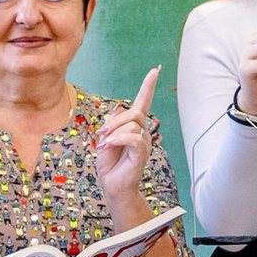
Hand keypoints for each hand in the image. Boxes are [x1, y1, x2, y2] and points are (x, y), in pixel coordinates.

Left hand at [94, 67, 160, 202]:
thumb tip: (118, 108)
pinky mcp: (141, 154)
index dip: (148, 86)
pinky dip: (119, 139)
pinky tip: (109, 146)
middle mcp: (142, 133)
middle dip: (114, 121)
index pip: (143, 102)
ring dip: (114, 132)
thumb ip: (113, 124)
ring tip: (104, 145)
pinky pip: (134, 138)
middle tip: (101, 134)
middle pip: (134, 112)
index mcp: (134, 127)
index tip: (155, 70)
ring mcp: (144, 143)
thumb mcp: (106, 139)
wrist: (112, 186)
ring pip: (132, 124)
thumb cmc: (110, 165)